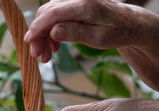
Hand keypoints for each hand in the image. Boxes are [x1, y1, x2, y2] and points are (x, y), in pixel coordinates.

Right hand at [24, 0, 143, 62]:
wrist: (129, 23)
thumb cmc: (116, 31)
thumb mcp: (98, 37)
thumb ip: (75, 33)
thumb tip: (53, 31)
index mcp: (84, 5)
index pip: (52, 14)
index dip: (37, 28)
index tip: (29, 43)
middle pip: (46, 14)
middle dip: (38, 36)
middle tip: (38, 56)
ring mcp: (73, 0)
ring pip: (48, 16)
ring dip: (43, 36)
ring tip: (45, 56)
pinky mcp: (72, 5)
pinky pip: (54, 17)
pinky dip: (50, 32)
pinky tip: (53, 47)